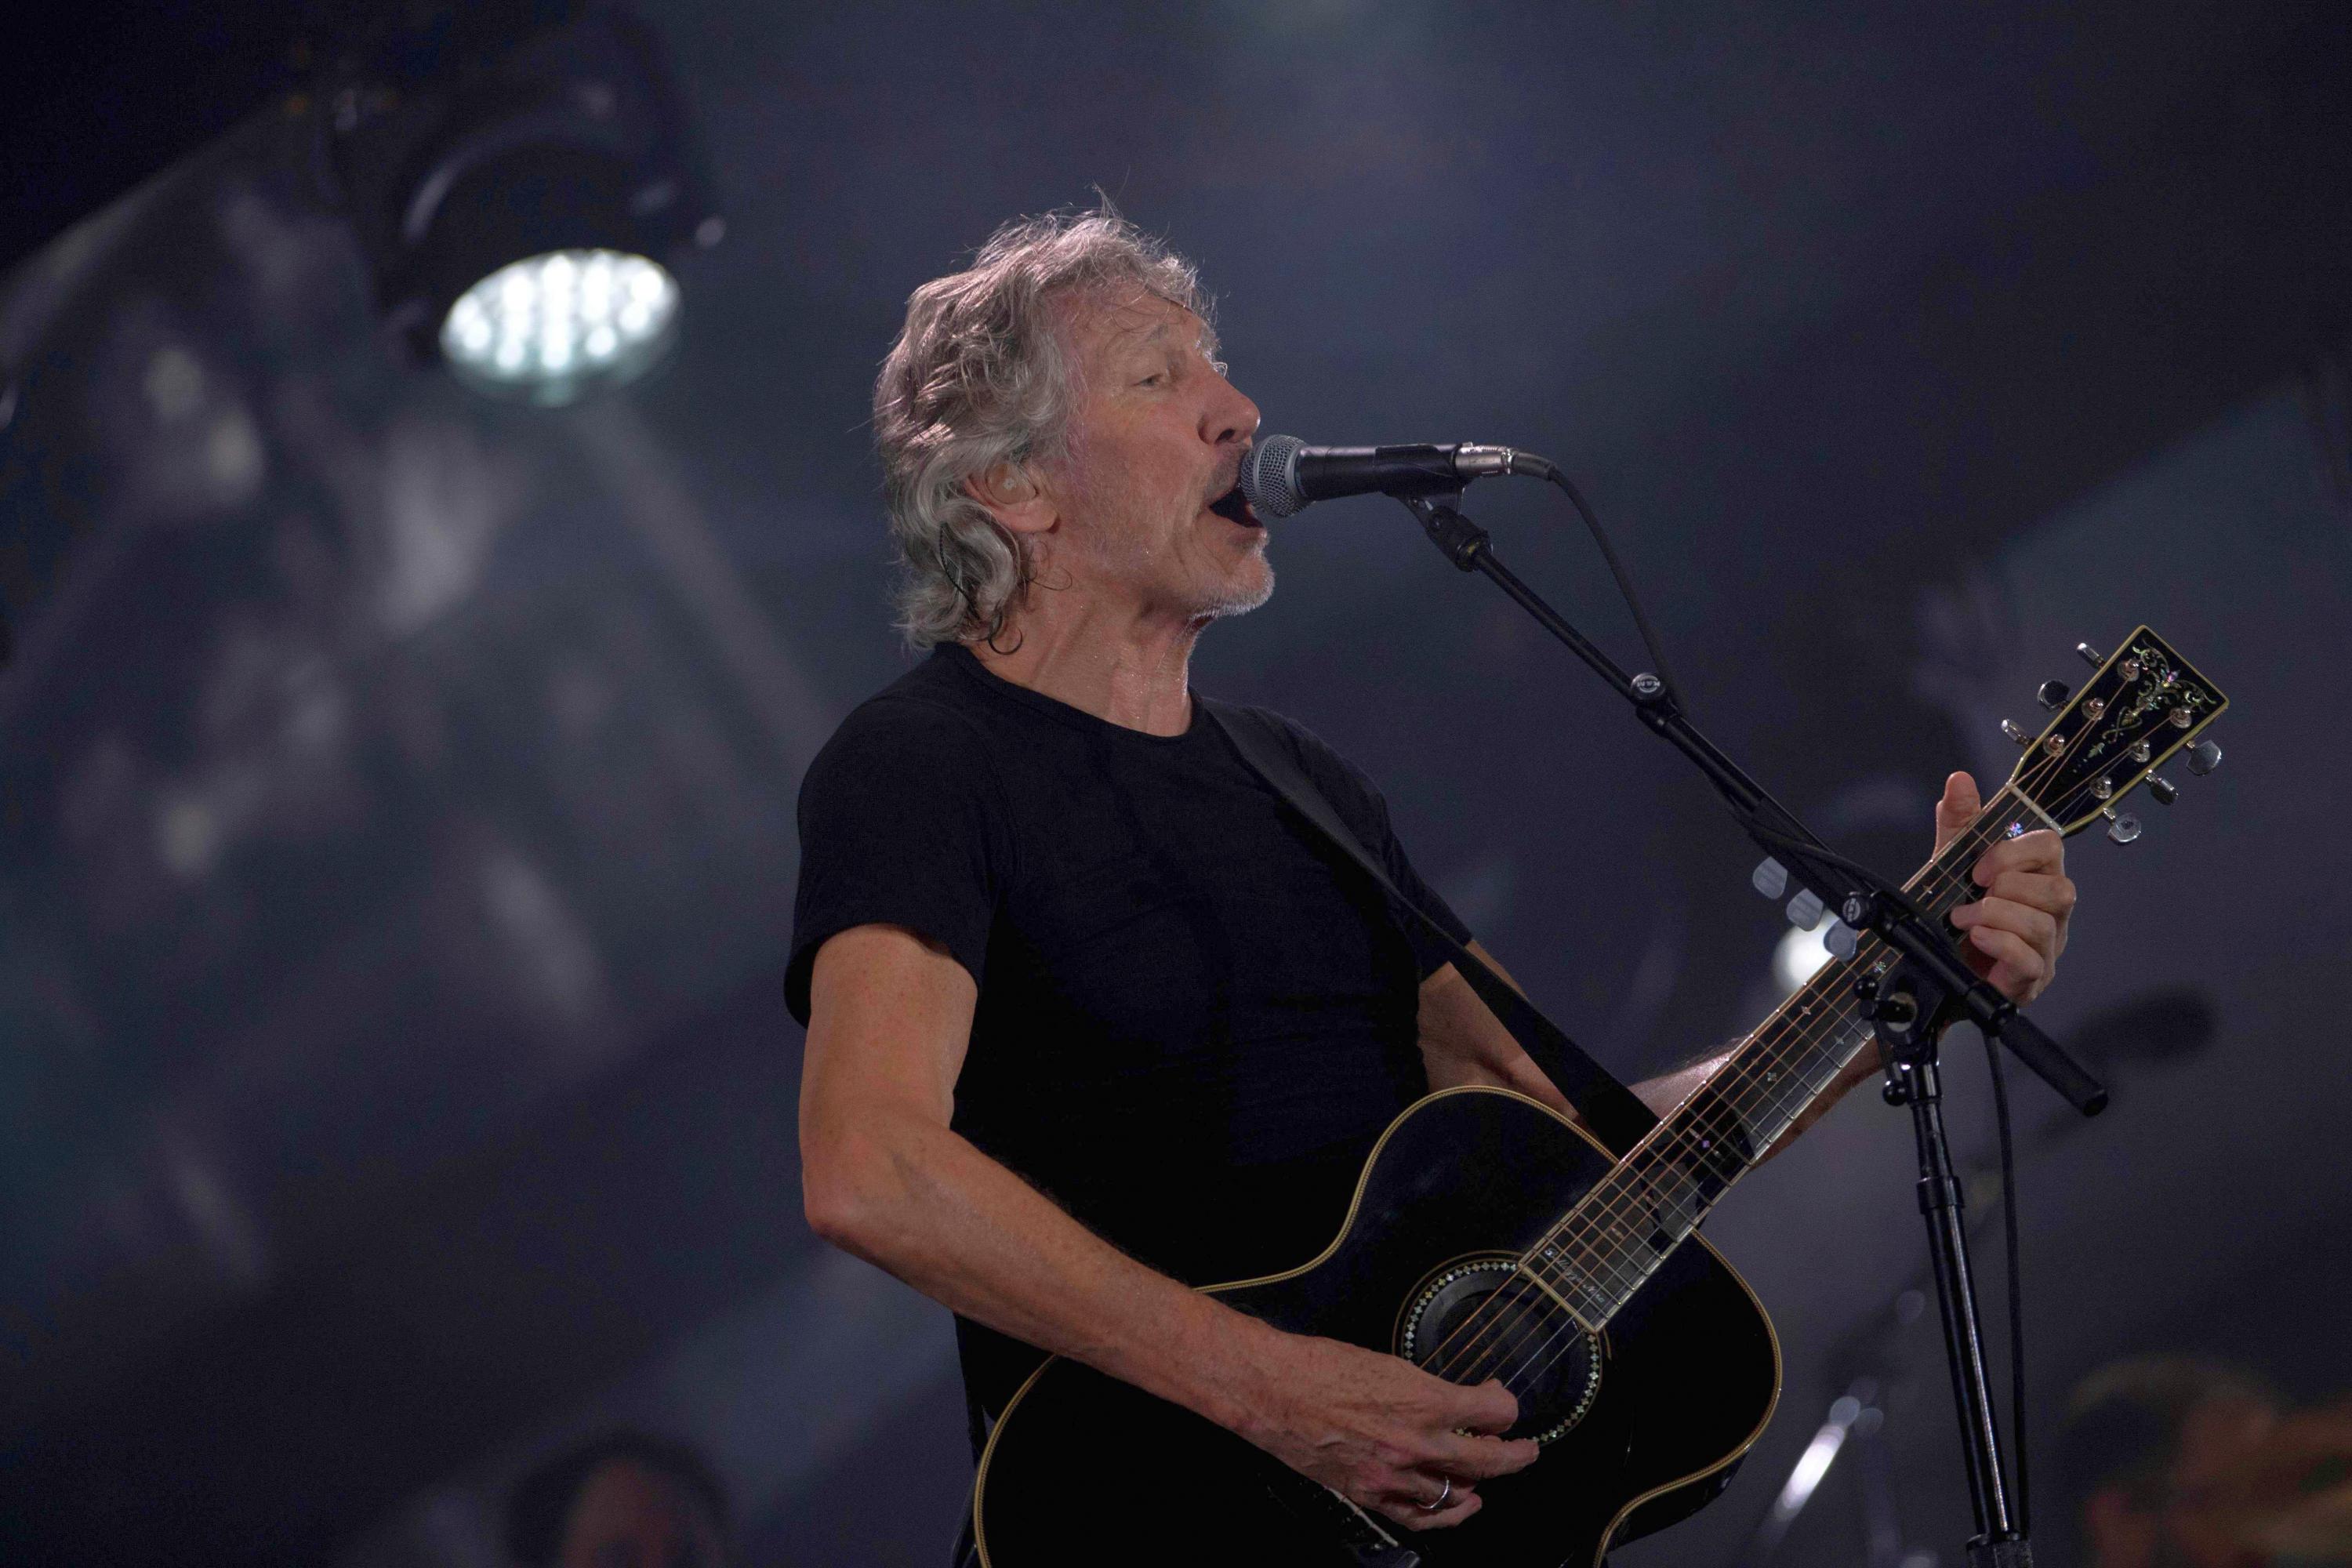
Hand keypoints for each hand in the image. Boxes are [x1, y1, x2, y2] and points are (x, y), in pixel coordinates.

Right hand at [1226, 1326, 1539, 1531]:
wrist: (1271, 1389)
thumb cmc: (1319, 1366)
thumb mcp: (1386, 1361)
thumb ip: (1426, 1385)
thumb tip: (1453, 1395)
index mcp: (1424, 1401)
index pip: (1493, 1412)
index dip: (1506, 1405)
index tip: (1503, 1401)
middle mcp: (1414, 1443)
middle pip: (1487, 1460)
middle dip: (1515, 1454)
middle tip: (1526, 1449)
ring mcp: (1392, 1474)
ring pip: (1458, 1492)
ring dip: (1482, 1483)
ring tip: (1491, 1477)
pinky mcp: (1368, 1492)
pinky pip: (1418, 1516)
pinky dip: (1444, 1515)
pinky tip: (1457, 1508)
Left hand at [1933, 772, 2075, 1004]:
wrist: (1938, 962)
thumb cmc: (1957, 913)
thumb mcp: (1951, 861)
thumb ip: (1958, 822)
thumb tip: (1959, 780)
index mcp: (2036, 876)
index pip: (2051, 847)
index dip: (2015, 853)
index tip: (1979, 867)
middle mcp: (2050, 911)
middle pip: (2060, 889)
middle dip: (2009, 887)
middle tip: (1974, 894)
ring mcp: (2047, 946)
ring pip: (2043, 923)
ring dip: (1995, 916)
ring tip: (1964, 920)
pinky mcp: (2033, 977)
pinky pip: (2031, 959)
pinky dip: (2000, 944)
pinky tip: (1976, 939)